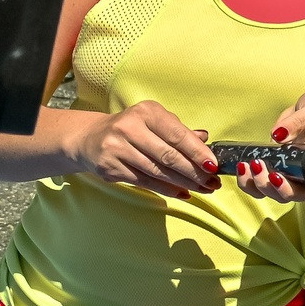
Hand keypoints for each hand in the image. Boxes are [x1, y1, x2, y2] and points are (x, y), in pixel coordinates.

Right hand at [75, 100, 214, 197]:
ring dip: (184, 183)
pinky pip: (145, 182)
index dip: (198, 152)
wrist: (89, 138)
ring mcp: (116, 149)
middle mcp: (129, 129)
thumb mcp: (155, 121)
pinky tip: (183, 193)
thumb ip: (180, 131)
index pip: (177, 135)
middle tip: (213, 182)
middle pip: (169, 156)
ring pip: (158, 171)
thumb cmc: (132, 128)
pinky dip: (167, 190)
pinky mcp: (109, 168)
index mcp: (146, 112)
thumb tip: (206, 139)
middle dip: (195, 172)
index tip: (215, 165)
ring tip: (203, 189)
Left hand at [247, 89, 304, 203]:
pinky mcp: (280, 169)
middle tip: (257, 165)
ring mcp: (295, 174)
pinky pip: (264, 185)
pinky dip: (250, 181)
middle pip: (293, 195)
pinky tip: (242, 166)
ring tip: (246, 166)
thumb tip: (278, 136)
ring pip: (276, 194)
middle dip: (271, 187)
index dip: (291, 187)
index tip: (275, 175)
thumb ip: (299, 121)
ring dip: (258, 186)